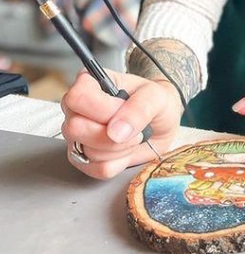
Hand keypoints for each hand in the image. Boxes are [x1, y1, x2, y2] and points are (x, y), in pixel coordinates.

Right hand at [61, 69, 181, 178]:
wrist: (162, 124)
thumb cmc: (155, 102)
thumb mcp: (156, 96)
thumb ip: (139, 108)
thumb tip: (116, 131)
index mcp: (90, 84)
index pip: (77, 98)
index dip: (102, 109)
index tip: (124, 109)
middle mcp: (77, 109)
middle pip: (75, 128)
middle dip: (111, 133)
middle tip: (133, 127)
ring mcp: (77, 136)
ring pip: (87, 152)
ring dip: (119, 149)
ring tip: (132, 136)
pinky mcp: (83, 159)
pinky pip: (96, 169)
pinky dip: (118, 162)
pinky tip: (126, 150)